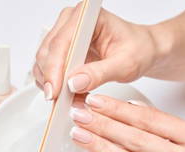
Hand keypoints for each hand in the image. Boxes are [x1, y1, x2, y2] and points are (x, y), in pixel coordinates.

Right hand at [33, 3, 165, 99]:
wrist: (141, 51)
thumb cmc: (137, 50)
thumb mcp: (125, 64)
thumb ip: (100, 73)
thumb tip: (74, 83)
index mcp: (88, 16)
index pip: (62, 42)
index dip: (54, 69)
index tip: (55, 92)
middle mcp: (72, 22)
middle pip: (47, 52)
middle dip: (51, 79)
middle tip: (59, 101)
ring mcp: (64, 35)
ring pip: (43, 61)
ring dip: (51, 83)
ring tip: (66, 99)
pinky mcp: (62, 50)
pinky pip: (47, 68)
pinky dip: (53, 84)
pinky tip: (66, 93)